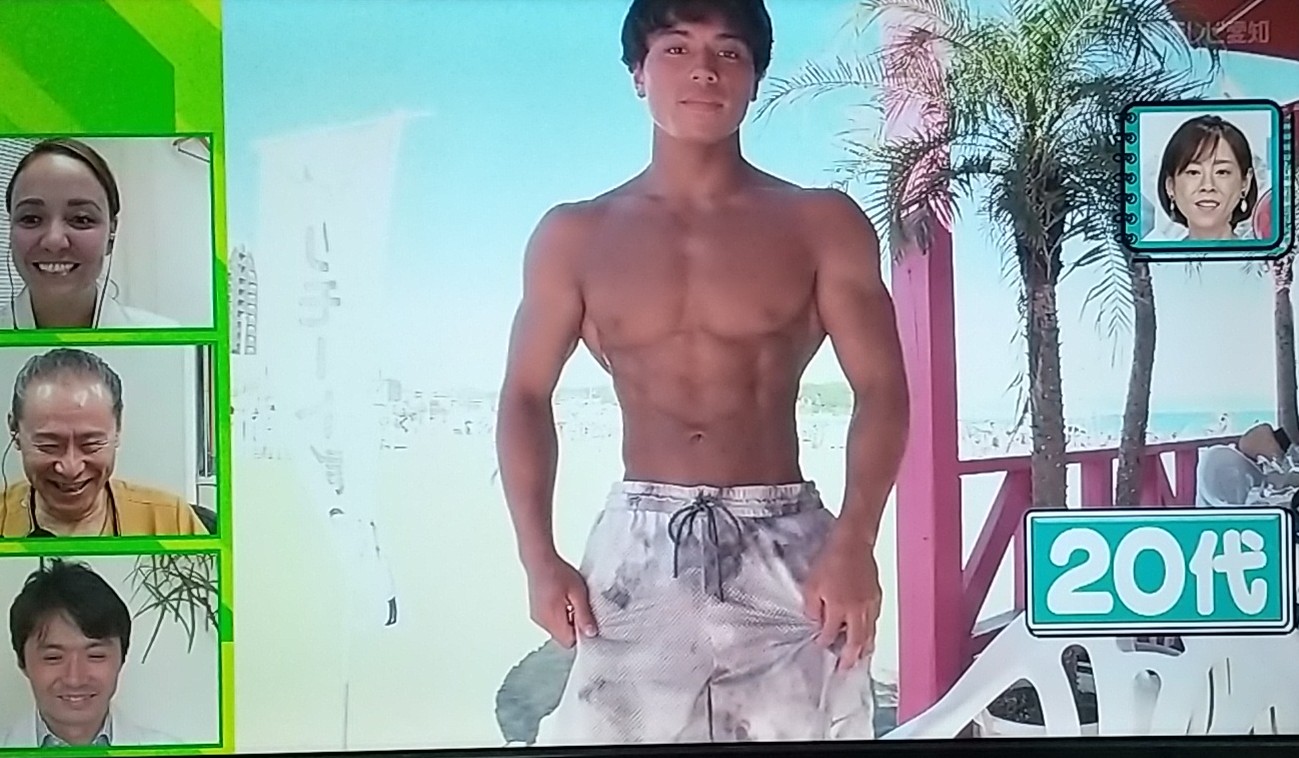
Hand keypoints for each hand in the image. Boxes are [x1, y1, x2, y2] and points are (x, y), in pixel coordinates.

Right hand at [525, 553, 598, 647]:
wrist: (539, 560)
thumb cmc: (557, 571)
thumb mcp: (578, 592)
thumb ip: (584, 614)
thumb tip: (591, 633)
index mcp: (552, 618)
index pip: (569, 642)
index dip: (581, 634)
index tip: (587, 621)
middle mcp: (542, 621)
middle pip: (563, 637)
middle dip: (574, 627)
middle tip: (579, 607)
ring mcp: (537, 617)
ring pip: (557, 630)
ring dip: (567, 620)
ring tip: (570, 601)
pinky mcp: (536, 612)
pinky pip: (551, 622)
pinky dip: (559, 615)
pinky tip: (562, 600)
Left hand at [802, 537, 881, 671]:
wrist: (852, 542)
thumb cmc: (830, 560)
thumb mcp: (811, 584)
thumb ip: (812, 607)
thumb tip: (816, 622)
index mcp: (839, 608)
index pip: (830, 634)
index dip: (824, 642)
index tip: (821, 647)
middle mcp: (857, 610)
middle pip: (855, 641)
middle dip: (849, 657)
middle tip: (845, 668)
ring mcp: (870, 604)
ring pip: (869, 634)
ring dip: (863, 648)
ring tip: (859, 658)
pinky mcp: (877, 597)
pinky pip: (875, 621)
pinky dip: (870, 632)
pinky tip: (866, 634)